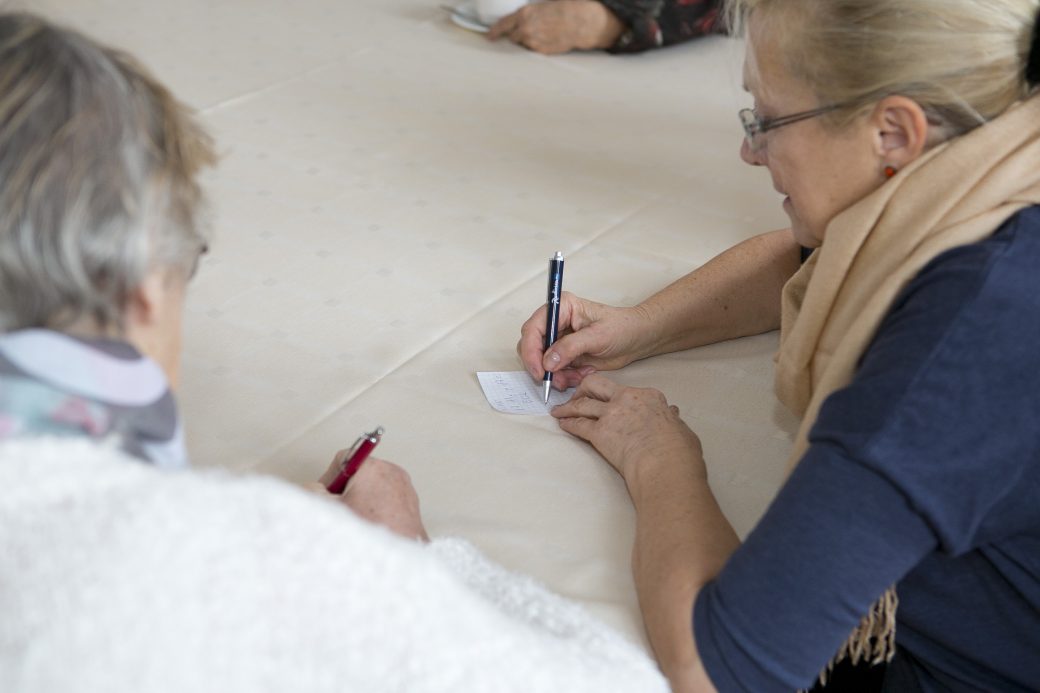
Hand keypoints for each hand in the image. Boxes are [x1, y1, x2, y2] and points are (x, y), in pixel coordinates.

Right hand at [315, 453, 428, 541]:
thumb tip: (312, 488)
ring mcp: (405, 489)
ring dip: (360, 502)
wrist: (396, 562)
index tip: (326, 495)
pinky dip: (376, 511)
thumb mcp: (327, 510)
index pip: (343, 458)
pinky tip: (369, 529)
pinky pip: (387, 501)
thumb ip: (311, 492)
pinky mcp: (412, 506)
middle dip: (345, 491)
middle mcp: (393, 473)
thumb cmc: (366, 534)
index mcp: (372, 467)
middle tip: (339, 512)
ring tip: (355, 523)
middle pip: (359, 473)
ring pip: (373, 488)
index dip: (329, 478)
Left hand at [487, 0, 623, 54]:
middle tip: (526, 31)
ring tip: (541, 33)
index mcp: (524, 15)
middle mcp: (526, 30)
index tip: (489, 36)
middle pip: (513, 37)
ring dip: (528, 40)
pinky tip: (548, 39)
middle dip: (516, 35)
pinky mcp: (542, 51)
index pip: (503, 25)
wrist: (580, 21)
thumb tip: (518, 20)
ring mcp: (533, 42)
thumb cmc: (562, 9)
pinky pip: (534, 50)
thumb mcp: (540, 5)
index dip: (494, 32)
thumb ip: (526, 14)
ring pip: (524, 44)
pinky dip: (537, 45)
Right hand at [517, 291, 653, 389]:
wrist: (636, 339)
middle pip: (531, 345)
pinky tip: (582, 374)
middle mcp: (556, 322)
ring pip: (541, 361)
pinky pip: (554, 370)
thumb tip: (548, 362)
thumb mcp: (598, 336)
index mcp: (562, 308)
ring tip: (576, 378)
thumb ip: (571, 347)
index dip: (531, 350)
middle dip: (541, 366)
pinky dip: (565, 377)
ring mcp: (559, 339)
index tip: (539, 370)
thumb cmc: (622, 328)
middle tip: (554, 380)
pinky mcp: (565, 355)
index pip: (534, 328)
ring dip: (556, 374)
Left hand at [551, 373, 704, 482]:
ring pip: (582, 404)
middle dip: (584, 389)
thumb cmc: (678, 450)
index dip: (616, 396)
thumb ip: (671, 418)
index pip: (626, 390)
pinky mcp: (599, 433)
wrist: (665, 463)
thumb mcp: (680, 427)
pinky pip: (578, 425)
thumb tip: (672, 414)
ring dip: (568, 407)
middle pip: (597, 385)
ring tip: (559, 411)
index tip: (611, 401)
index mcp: (648, 396)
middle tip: (577, 396)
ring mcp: (611, 414)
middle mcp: (626, 399)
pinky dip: (568, 424)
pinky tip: (562, 424)